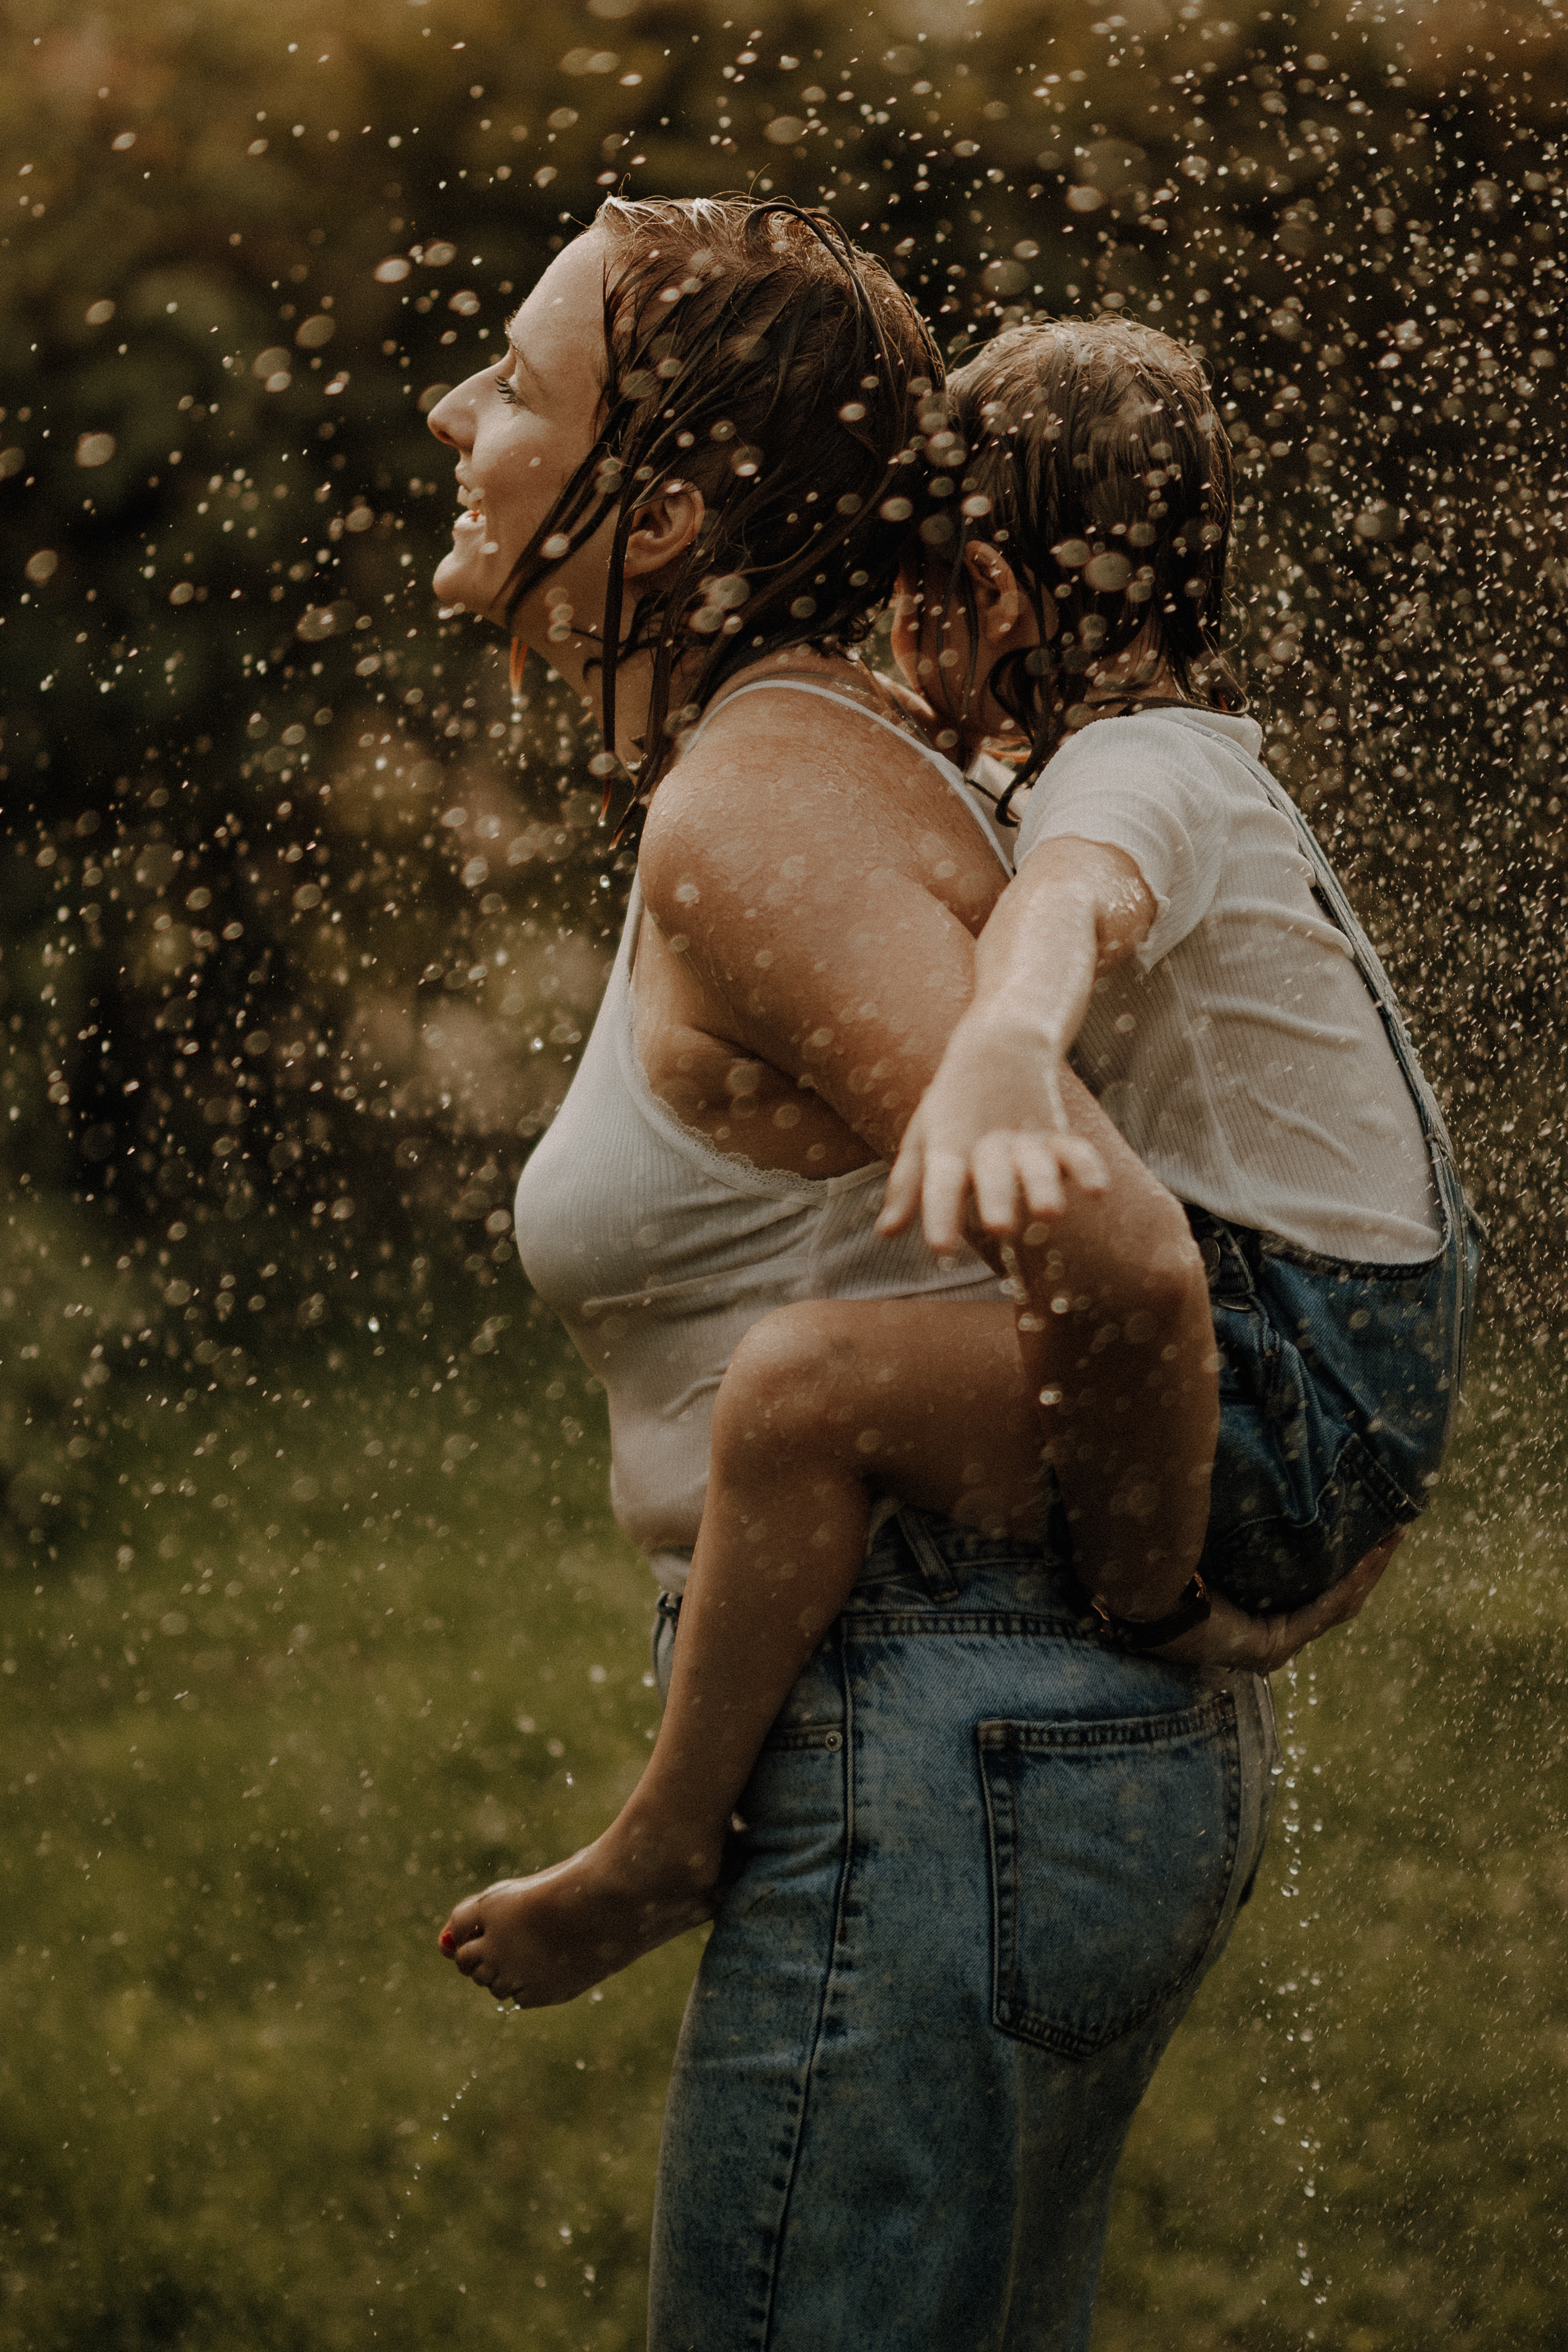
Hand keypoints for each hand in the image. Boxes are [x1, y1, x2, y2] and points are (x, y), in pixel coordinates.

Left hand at [877, 1011, 1106, 1252]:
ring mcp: (1025, 1139)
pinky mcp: (1055, 1135)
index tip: (941, 1248)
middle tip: (1001, 1227)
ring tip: (1050, 1212)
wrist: (998, 1047)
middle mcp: (987, 1145)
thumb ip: (907, 1188)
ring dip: (1043, 1186)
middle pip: (993, 1174)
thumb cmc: (952, 1107)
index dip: (940, 1214)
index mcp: (948, 1147)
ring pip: (1036, 1164)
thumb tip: (884, 1233)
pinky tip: (1096, 1190)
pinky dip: (1086, 1167)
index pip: (940, 1182)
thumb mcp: (922, 1140)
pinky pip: (1074, 1150)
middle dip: (998, 1199)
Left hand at [1152, 1532, 1403, 1671]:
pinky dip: (1347, 1582)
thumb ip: (1245, 1515)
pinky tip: (1369, 1555)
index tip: (1372, 1524)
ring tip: (1393, 1536)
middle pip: (1332, 1599)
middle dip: (1367, 1564)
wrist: (1131, 1577)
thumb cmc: (1162, 1548)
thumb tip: (1261, 1470)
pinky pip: (1320, 1612)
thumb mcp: (1217, 1528)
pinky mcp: (1268, 1648)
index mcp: (1252, 1609)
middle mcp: (1262, 1633)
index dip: (1347, 1559)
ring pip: (1334, 1606)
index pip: (1313, 1587)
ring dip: (1367, 1570)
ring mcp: (1268, 1646)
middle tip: (1396, 1529)